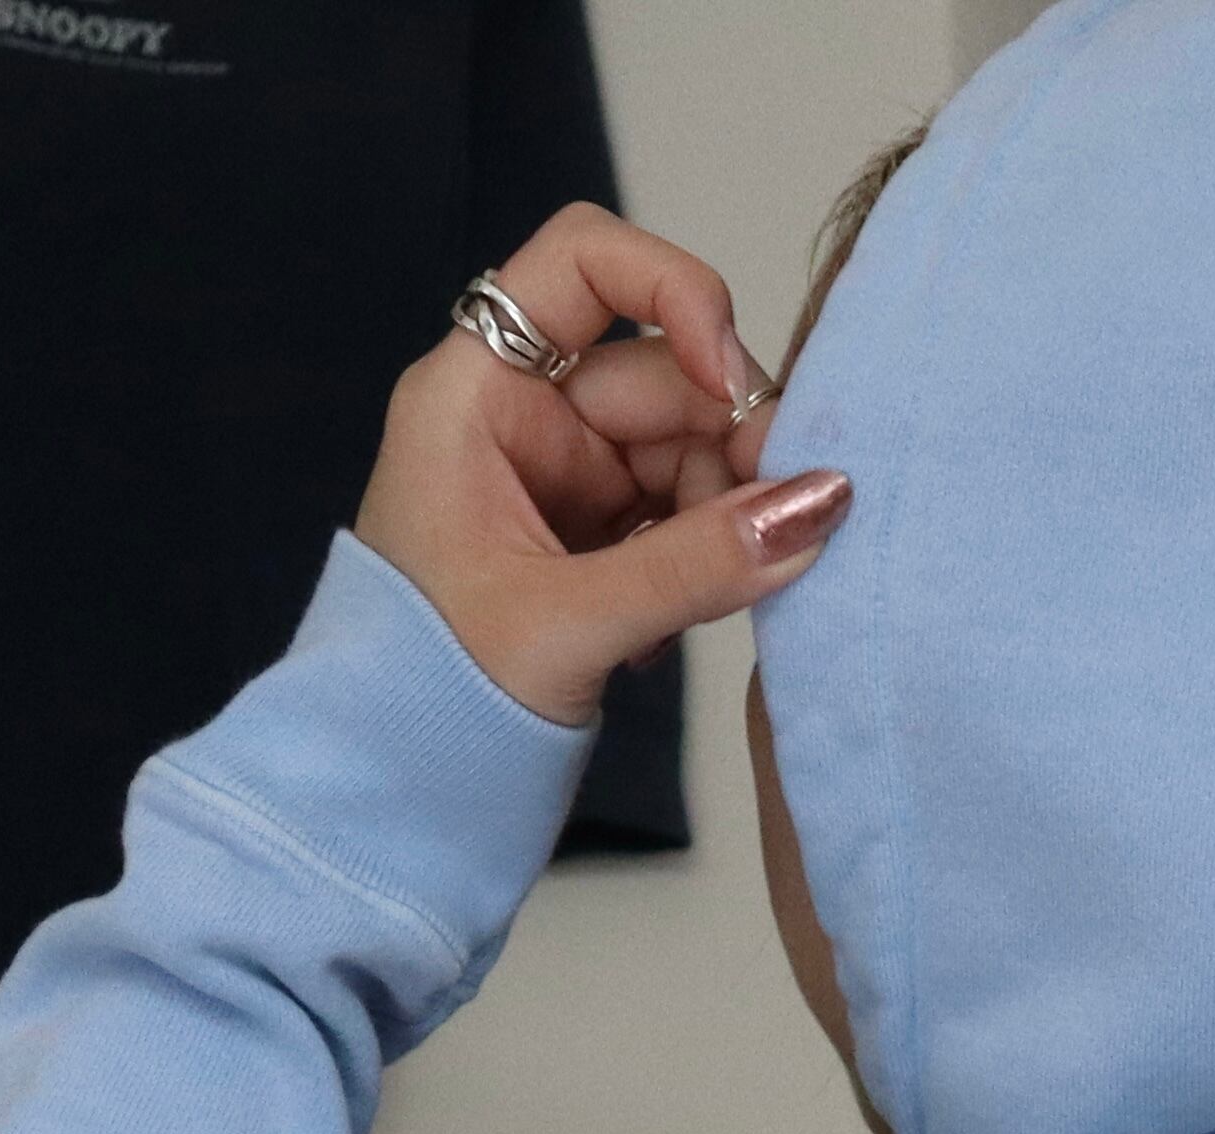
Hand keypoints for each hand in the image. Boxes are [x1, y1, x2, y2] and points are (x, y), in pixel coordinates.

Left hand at [352, 203, 851, 726]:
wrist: (394, 790)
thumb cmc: (428, 698)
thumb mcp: (567, 624)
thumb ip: (698, 565)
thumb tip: (820, 505)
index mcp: (477, 393)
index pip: (583, 263)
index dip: (672, 293)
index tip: (730, 380)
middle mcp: (524, 416)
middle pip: (663, 373)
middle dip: (732, 439)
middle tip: (784, 520)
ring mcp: (565, 478)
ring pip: (690, 449)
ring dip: (732, 510)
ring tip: (735, 588)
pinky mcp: (599, 540)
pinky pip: (687, 513)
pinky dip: (715, 555)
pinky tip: (694, 616)